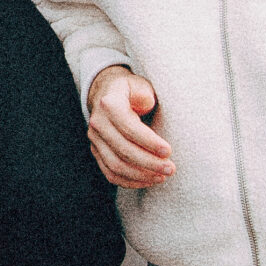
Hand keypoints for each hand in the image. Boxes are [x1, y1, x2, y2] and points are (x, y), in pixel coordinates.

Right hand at [86, 65, 174, 189]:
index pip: (128, 127)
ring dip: (141, 175)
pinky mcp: (97, 151)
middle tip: (171, 169)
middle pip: (123, 150)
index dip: (149, 142)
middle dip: (149, 163)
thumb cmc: (130, 90)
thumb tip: (147, 105)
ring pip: (116, 165)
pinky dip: (129, 181)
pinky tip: (148, 181)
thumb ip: (144, 94)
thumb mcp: (140, 84)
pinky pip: (110, 173)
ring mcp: (95, 139)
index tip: (169, 151)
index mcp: (109, 104)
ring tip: (162, 177)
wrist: (107, 92)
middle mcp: (98, 122)